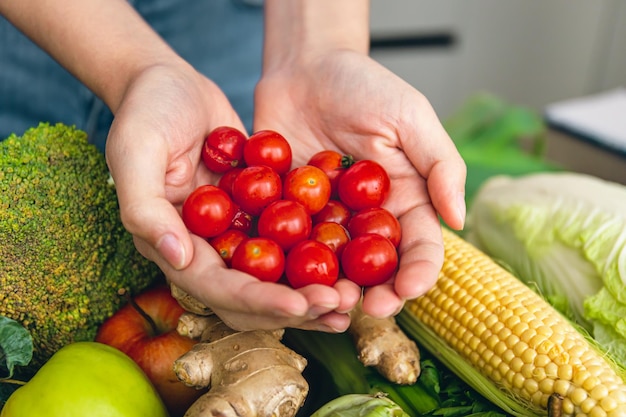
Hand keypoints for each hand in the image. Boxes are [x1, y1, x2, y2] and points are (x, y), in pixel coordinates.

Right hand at [105, 62, 359, 332]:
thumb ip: (145, 208)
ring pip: (276, 275)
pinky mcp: (257, 212)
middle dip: (294, 306)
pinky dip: (317, 251)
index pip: (216, 287)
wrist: (169, 83)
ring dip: (311, 290)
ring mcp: (233, 231)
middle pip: (251, 294)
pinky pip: (289, 239)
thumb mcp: (135, 152)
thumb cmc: (145, 112)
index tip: (298, 306)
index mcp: (172, 245)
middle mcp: (204, 248)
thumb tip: (178, 258)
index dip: (256, 301)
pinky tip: (351, 257)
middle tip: (338, 307)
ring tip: (351, 298)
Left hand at [253, 50, 466, 317]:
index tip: (408, 290)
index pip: (419, 246)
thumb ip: (440, 164)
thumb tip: (460, 219)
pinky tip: (282, 278)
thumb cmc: (365, 85)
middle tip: (365, 308)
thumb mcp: (411, 116)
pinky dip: (286, 262)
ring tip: (326, 301)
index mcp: (405, 200)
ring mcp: (326, 218)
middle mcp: (367, 218)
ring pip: (332, 264)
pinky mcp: (288, 212)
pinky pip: (287, 241)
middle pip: (376, 266)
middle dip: (375, 292)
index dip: (418, 272)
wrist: (306, 67)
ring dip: (330, 287)